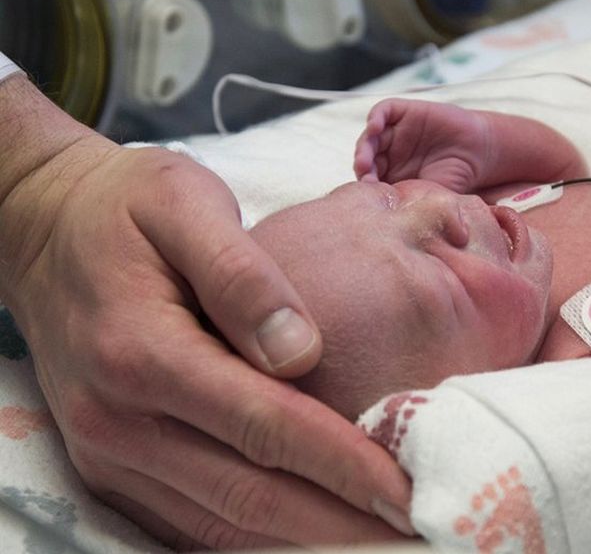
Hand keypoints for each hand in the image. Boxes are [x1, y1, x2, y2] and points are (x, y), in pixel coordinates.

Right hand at [0, 80, 411, 548]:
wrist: (45, 230)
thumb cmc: (126, 207)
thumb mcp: (184, 202)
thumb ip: (241, 275)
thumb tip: (303, 351)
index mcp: (142, 351)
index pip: (264, 425)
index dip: (342, 464)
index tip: (405, 490)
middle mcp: (117, 419)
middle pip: (247, 495)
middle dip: (338, 522)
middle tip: (413, 529)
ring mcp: (107, 452)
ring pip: (220, 524)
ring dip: (303, 540)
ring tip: (376, 539)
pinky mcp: (109, 464)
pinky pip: (187, 523)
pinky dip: (253, 538)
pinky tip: (308, 532)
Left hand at [353, 98, 490, 192]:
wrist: (478, 153)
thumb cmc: (456, 179)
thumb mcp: (431, 197)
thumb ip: (409, 203)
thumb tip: (389, 223)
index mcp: (390, 176)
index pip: (369, 179)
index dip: (366, 186)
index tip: (369, 194)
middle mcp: (389, 154)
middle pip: (366, 158)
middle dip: (362, 166)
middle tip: (363, 174)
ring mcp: (394, 133)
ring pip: (371, 136)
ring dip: (364, 146)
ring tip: (365, 158)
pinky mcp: (403, 113)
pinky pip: (383, 111)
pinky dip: (375, 118)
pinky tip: (374, 127)